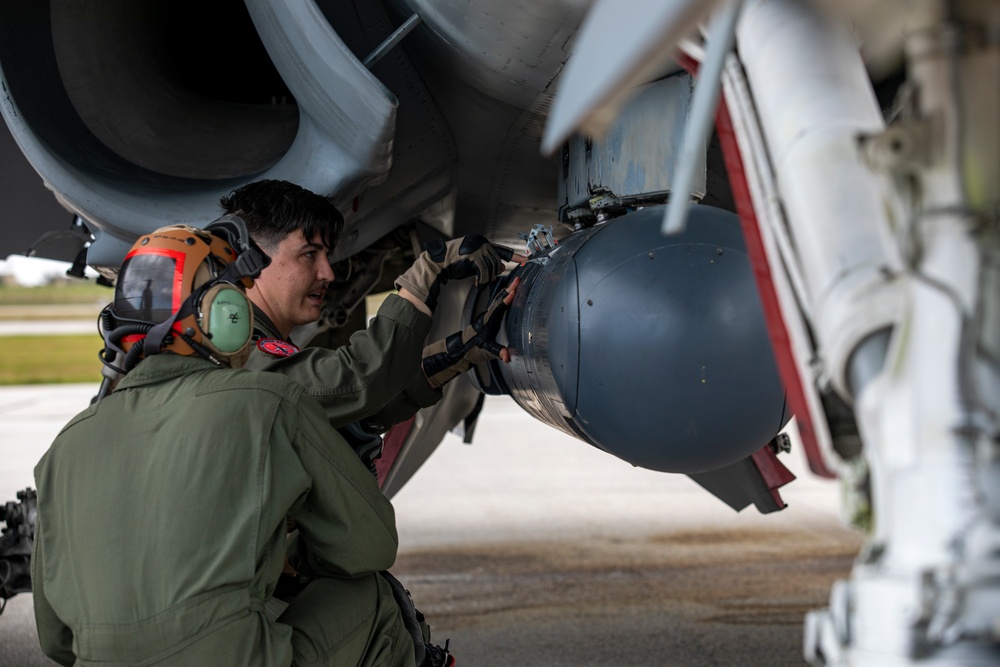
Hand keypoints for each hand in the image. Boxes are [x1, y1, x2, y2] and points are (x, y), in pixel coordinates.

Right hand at [395, 235, 525, 310]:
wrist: (438, 263)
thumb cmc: (454, 263)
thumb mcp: (474, 262)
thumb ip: (488, 263)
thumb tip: (502, 267)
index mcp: (482, 242)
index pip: (502, 250)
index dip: (514, 256)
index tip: (525, 260)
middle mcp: (481, 242)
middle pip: (497, 260)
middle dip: (494, 273)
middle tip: (485, 281)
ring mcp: (477, 248)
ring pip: (492, 266)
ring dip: (487, 278)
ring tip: (480, 283)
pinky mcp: (473, 255)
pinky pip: (484, 271)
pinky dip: (483, 280)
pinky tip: (478, 284)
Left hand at [422, 277, 519, 387]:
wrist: (463, 349)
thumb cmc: (474, 350)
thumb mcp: (487, 352)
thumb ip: (498, 353)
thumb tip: (507, 356)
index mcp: (488, 323)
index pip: (498, 309)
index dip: (506, 300)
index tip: (514, 291)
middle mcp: (487, 316)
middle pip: (499, 300)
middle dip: (509, 289)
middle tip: (518, 279)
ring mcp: (488, 315)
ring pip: (498, 299)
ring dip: (507, 290)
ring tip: (516, 282)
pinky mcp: (489, 315)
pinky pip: (497, 302)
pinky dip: (504, 295)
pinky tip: (509, 292)